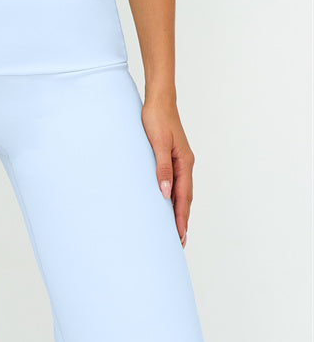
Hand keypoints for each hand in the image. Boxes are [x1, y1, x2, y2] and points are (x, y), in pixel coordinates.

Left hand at [141, 95, 193, 248]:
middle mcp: (185, 165)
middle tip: (180, 242)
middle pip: (185, 199)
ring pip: (181, 193)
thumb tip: (165, 194)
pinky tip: (169, 205)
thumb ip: (162, 169)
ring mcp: (180, 162)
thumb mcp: (158, 145)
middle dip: (182, 221)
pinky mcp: (172, 158)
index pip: (183, 198)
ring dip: (179, 212)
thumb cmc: (156, 119)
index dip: (180, 218)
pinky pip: (175, 184)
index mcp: (184, 164)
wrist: (158, 99)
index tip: (179, 236)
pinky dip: (174, 199)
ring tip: (176, 229)